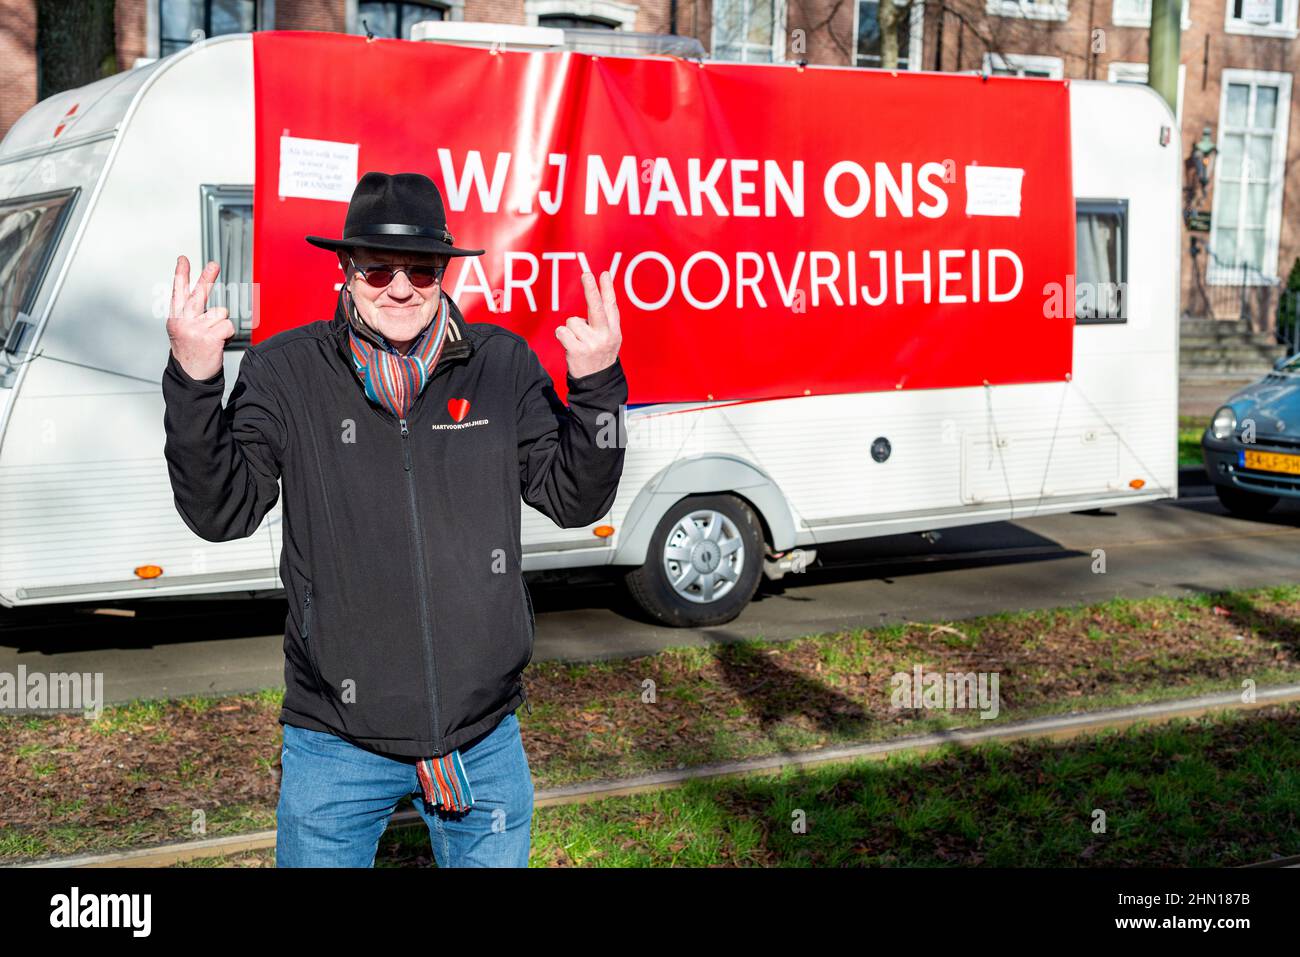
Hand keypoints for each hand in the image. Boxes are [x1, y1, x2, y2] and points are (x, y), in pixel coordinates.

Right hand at [167, 256, 234, 380]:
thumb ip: (190, 313)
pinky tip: (219, 343)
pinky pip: (228, 326)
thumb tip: (205, 295)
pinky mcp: (209, 338)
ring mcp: (195, 329)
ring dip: (222, 324)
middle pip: (199, 294)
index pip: (178, 292)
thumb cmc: (190, 352)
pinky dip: (228, 334)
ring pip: (221, 313)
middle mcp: (183, 321)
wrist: (190, 377)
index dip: (181, 274)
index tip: (183, 259)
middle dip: (207, 277)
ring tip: (212, 337)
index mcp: (176, 318)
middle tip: (214, 264)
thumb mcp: (183, 330)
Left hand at [557, 270, 621, 378]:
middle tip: (586, 274)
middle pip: (596, 308)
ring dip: (571, 330)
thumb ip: (606, 319)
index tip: (603, 273)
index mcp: (614, 331)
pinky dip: (562, 336)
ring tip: (578, 342)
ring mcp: (592, 344)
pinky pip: (562, 332)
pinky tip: (570, 346)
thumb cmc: (599, 356)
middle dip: (591, 290)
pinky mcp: (578, 351)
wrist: (597, 384)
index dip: (607, 288)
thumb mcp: (610, 338)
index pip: (611, 306)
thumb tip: (598, 293)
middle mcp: (605, 336)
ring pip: (572, 321)